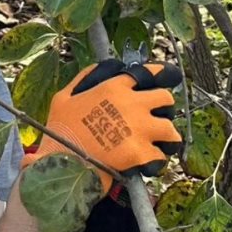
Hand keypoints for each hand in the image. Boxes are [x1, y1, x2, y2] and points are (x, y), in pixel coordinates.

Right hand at [25, 60, 182, 190]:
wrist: (62, 163)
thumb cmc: (60, 129)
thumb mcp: (65, 96)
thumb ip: (85, 78)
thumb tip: (104, 68)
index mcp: (114, 88)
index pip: (146, 73)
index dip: (158, 73)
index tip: (165, 76)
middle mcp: (132, 105)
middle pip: (166, 98)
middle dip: (164, 106)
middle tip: (157, 115)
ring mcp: (139, 131)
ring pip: (170, 129)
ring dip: (166, 135)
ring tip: (159, 141)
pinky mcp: (141, 155)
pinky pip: (161, 156)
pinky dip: (156, 160)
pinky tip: (148, 161)